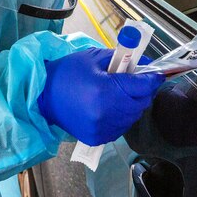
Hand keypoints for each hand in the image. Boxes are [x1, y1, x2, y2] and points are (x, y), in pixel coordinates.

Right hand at [38, 47, 164, 145]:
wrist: (42, 95)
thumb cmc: (67, 72)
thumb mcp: (94, 58)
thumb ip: (122, 59)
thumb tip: (145, 63)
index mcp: (106, 90)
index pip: (142, 86)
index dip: (151, 78)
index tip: (155, 74)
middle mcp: (106, 112)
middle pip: (141, 103)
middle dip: (142, 91)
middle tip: (136, 82)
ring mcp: (102, 128)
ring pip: (132, 117)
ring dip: (132, 105)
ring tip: (121, 94)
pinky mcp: (97, 138)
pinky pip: (120, 128)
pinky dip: (121, 117)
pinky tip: (111, 107)